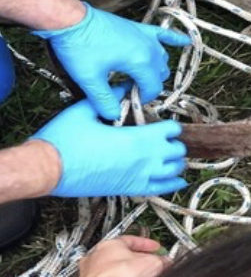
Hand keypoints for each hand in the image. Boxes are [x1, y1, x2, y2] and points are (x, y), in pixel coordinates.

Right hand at [31, 84, 186, 197]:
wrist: (45, 170)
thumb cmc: (62, 141)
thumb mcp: (85, 109)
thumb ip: (109, 96)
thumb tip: (123, 86)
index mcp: (136, 138)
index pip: (171, 130)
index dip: (169, 125)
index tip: (162, 123)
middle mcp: (143, 159)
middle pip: (177, 150)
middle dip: (173, 142)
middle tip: (164, 138)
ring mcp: (137, 177)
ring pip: (173, 171)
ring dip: (174, 162)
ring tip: (170, 156)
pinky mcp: (128, 190)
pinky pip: (160, 190)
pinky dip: (172, 184)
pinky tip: (179, 180)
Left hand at [33, 3, 189, 119]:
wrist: (72, 20)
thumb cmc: (79, 47)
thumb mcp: (89, 79)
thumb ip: (104, 100)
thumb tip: (113, 115)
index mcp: (140, 61)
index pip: (153, 87)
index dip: (141, 98)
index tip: (126, 100)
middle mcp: (149, 48)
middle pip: (159, 74)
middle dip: (147, 85)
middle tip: (127, 89)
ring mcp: (146, 36)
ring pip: (162, 58)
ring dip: (155, 69)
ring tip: (137, 76)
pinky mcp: (140, 28)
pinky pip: (165, 34)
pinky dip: (176, 39)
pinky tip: (186, 41)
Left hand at [73, 237, 169, 276]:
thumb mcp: (152, 264)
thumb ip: (161, 260)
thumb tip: (166, 262)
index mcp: (111, 243)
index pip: (133, 239)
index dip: (147, 245)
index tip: (155, 249)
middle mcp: (96, 255)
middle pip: (121, 254)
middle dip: (136, 260)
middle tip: (147, 266)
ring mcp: (89, 273)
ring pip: (111, 270)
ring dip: (123, 274)